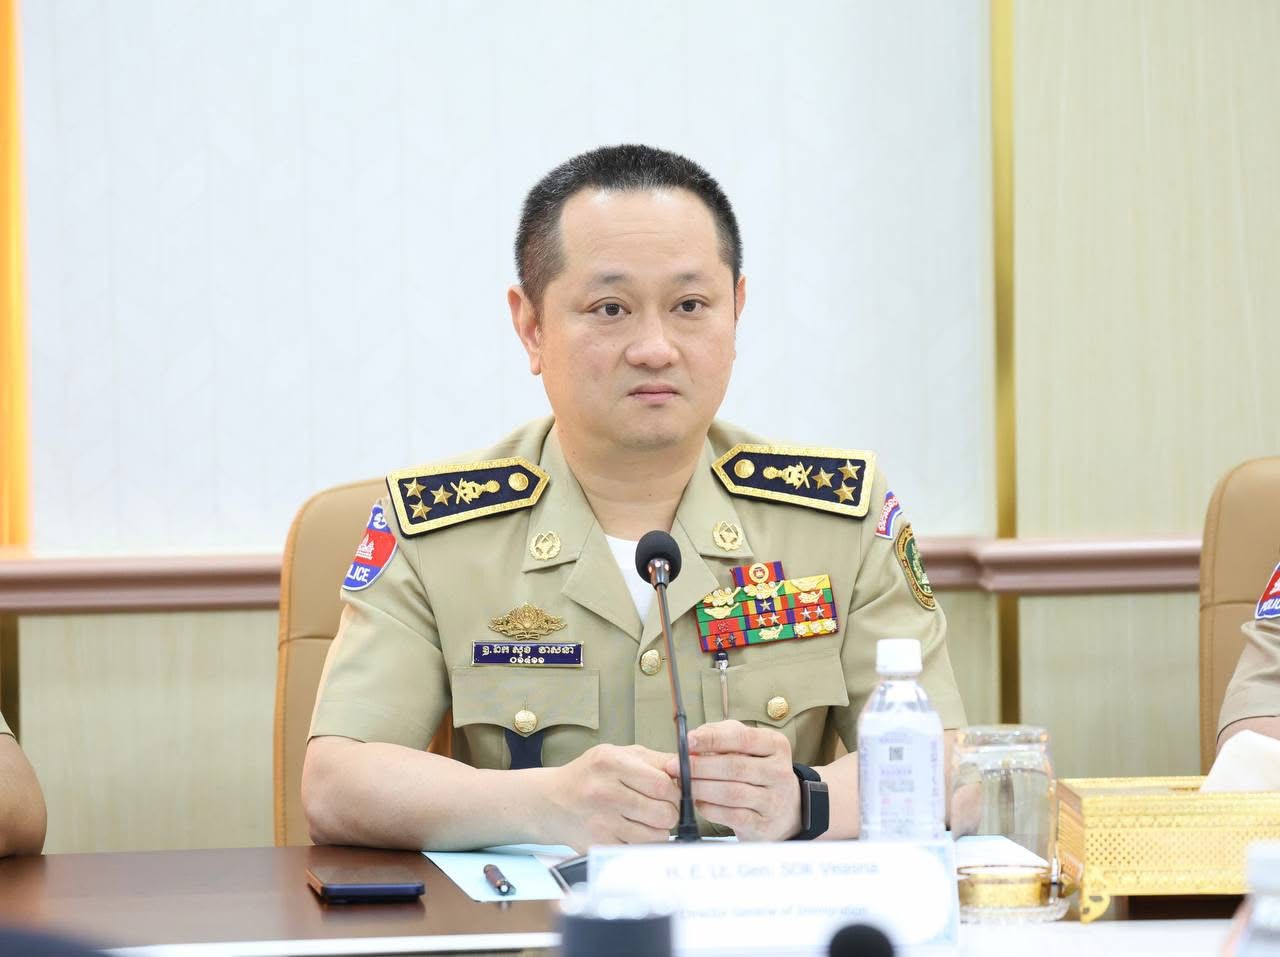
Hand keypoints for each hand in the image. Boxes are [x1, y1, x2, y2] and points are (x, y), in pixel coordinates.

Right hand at [540, 744, 680, 853]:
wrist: (551, 802)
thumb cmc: (590, 776)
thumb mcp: (618, 754)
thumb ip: (654, 759)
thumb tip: (685, 766)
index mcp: (611, 763)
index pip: (663, 783)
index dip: (674, 790)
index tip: (670, 791)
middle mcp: (605, 792)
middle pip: (664, 812)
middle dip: (670, 811)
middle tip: (660, 806)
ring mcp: (602, 822)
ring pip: (657, 835)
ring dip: (658, 829)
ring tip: (645, 818)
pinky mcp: (600, 845)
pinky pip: (640, 850)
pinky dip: (643, 843)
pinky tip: (632, 831)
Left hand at [665, 720, 799, 841]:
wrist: (786, 810)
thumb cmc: (757, 771)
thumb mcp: (748, 747)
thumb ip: (722, 735)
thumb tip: (694, 738)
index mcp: (776, 746)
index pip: (742, 738)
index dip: (712, 739)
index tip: (687, 741)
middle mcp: (779, 772)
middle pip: (734, 766)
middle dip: (699, 766)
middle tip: (675, 766)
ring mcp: (774, 800)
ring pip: (732, 792)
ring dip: (701, 787)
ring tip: (683, 784)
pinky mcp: (765, 825)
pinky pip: (732, 816)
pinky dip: (710, 809)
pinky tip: (698, 803)